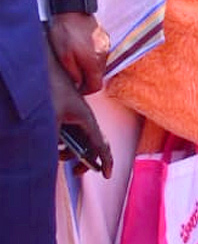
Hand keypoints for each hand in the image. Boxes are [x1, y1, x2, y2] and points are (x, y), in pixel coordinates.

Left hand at [47, 54, 111, 177]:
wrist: (44, 68)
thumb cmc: (50, 89)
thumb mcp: (50, 119)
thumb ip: (53, 141)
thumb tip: (55, 157)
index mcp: (86, 118)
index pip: (100, 143)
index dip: (105, 160)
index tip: (107, 174)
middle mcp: (84, 117)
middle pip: (93, 142)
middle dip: (87, 159)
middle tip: (79, 171)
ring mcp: (77, 114)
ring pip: (82, 138)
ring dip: (73, 150)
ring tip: (59, 155)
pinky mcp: (68, 112)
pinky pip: (73, 132)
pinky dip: (67, 142)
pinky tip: (55, 143)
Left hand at [48, 12, 108, 94]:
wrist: (72, 11)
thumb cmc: (65, 33)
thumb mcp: (63, 57)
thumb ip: (73, 73)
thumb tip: (79, 83)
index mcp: (93, 62)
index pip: (97, 85)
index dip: (86, 90)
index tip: (77, 88)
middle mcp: (104, 55)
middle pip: (99, 75)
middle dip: (88, 78)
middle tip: (75, 74)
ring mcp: (106, 45)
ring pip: (100, 64)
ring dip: (90, 66)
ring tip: (77, 60)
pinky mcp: (105, 37)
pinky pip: (101, 53)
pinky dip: (93, 56)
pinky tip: (82, 49)